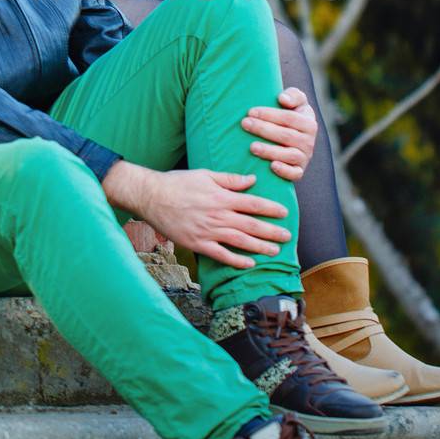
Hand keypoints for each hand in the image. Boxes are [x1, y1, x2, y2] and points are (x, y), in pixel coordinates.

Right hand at [106, 163, 291, 270]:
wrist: (151, 197)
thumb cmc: (178, 183)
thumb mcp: (205, 175)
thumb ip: (230, 179)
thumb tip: (252, 180)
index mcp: (221, 197)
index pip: (252, 204)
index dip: (270, 209)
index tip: (284, 212)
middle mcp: (217, 216)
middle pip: (251, 226)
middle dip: (271, 231)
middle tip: (287, 236)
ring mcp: (208, 232)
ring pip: (240, 242)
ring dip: (260, 247)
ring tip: (275, 250)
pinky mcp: (197, 244)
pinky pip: (221, 255)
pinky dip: (237, 261)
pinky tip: (250, 264)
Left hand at [241, 88, 317, 181]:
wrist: (294, 138)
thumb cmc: (290, 116)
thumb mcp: (296, 102)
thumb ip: (294, 95)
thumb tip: (283, 99)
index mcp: (308, 123)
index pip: (288, 118)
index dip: (269, 114)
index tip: (250, 111)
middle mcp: (309, 141)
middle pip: (286, 135)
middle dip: (263, 129)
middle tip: (245, 124)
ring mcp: (304, 157)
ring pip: (289, 155)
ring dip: (270, 151)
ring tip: (252, 147)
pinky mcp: (299, 171)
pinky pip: (295, 174)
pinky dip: (284, 171)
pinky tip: (271, 166)